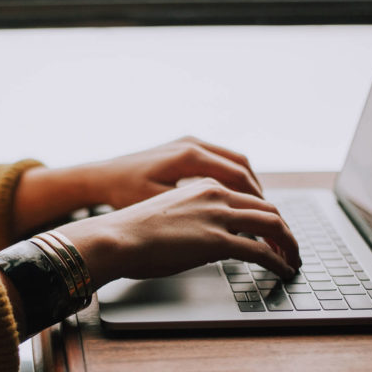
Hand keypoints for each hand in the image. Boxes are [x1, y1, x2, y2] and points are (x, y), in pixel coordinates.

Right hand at [57, 178, 300, 288]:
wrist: (115, 237)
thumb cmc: (132, 232)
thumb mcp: (169, 215)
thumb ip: (195, 221)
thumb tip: (208, 243)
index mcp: (203, 186)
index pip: (248, 197)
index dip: (267, 216)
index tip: (272, 232)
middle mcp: (215, 194)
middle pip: (268, 208)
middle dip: (285, 230)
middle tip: (290, 248)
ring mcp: (218, 216)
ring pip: (273, 225)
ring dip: (289, 244)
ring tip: (293, 261)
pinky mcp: (217, 241)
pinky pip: (262, 251)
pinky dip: (279, 261)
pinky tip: (283, 271)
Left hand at [87, 136, 262, 208]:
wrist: (101, 176)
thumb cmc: (124, 193)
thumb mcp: (159, 206)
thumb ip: (194, 213)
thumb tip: (228, 229)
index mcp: (189, 156)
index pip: (238, 177)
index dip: (256, 201)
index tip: (267, 221)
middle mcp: (192, 144)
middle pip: (241, 166)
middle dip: (258, 193)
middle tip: (270, 217)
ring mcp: (188, 143)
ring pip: (233, 161)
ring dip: (248, 184)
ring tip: (257, 209)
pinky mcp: (183, 147)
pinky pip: (219, 160)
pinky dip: (232, 178)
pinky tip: (234, 198)